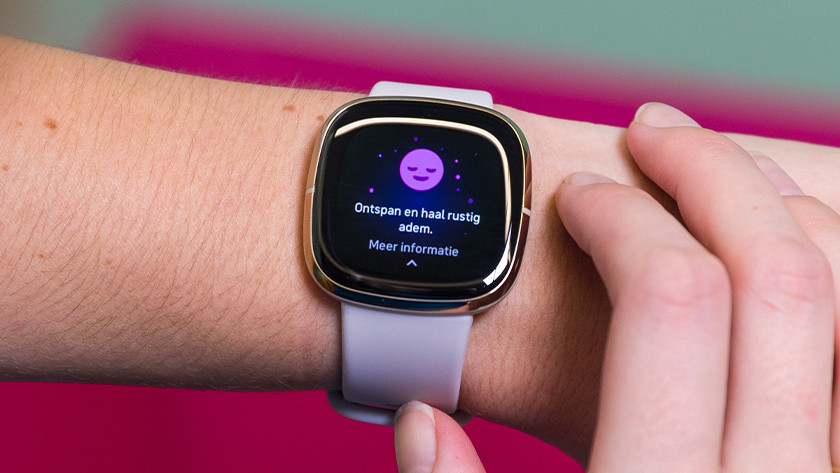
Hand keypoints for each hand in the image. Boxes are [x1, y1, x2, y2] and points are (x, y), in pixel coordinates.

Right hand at [393, 103, 839, 471]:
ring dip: (790, 204)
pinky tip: (792, 246)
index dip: (620, 218)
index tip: (578, 197)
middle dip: (710, 174)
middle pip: (780, 272)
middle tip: (657, 136)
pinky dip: (838, 271)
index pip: (672, 300)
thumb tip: (425, 422)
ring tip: (725, 170)